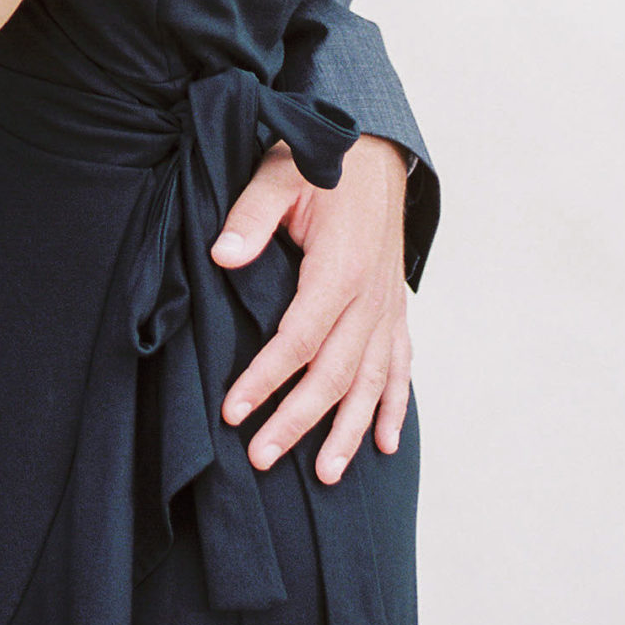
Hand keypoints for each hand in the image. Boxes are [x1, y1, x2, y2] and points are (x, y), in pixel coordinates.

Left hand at [212, 134, 411, 484]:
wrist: (375, 150)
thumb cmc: (323, 162)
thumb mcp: (279, 175)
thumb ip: (250, 216)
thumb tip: (223, 255)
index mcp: (340, 268)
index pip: (299, 339)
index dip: (266, 378)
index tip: (234, 410)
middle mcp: (371, 297)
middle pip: (335, 373)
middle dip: (299, 420)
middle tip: (262, 457)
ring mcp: (388, 306)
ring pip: (372, 381)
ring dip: (350, 430)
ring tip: (327, 474)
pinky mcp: (395, 308)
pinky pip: (401, 365)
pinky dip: (395, 406)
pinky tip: (386, 443)